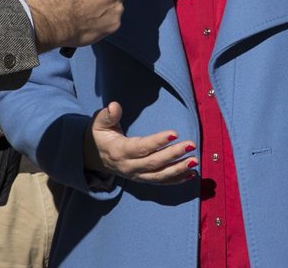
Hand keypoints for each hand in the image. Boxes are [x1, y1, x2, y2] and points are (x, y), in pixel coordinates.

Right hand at [83, 101, 197, 183]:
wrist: (92, 157)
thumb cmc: (99, 136)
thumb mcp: (98, 123)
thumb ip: (108, 115)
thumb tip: (114, 106)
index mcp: (119, 151)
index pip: (141, 147)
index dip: (157, 142)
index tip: (174, 133)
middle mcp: (128, 166)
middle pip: (153, 163)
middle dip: (174, 155)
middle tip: (191, 145)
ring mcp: (136, 175)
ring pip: (159, 175)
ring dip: (178, 169)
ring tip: (195, 161)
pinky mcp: (142, 179)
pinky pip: (160, 182)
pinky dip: (176, 180)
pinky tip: (191, 174)